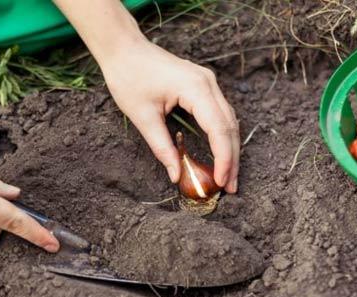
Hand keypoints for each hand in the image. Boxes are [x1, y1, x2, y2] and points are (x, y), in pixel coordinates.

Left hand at [100, 39, 239, 192]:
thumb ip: (162, 147)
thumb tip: (175, 175)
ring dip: (230, 149)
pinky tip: (221, 154)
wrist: (124, 48)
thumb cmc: (129, 77)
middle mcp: (208, 83)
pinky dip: (222, 136)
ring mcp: (208, 82)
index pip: (218, 129)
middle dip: (231, 159)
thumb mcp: (143, 117)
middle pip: (229, 127)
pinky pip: (220, 113)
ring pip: (229, 121)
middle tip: (230, 188)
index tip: (221, 182)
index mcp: (195, 89)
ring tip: (228, 177)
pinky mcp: (203, 85)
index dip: (223, 158)